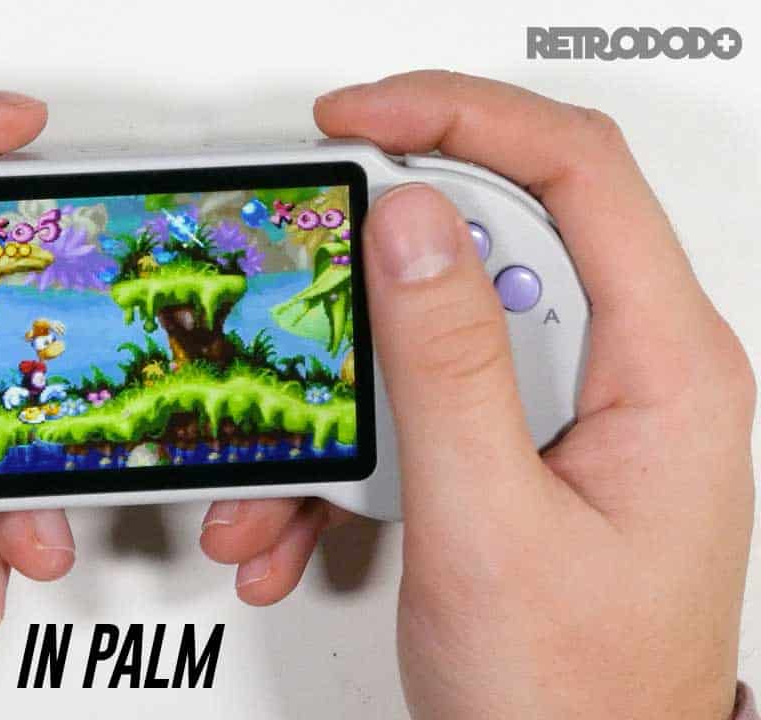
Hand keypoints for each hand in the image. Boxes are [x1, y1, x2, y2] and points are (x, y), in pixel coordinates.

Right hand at [200, 71, 753, 718]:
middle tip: (302, 289)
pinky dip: (354, 457)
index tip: (360, 119)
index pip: (576, 170)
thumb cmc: (573, 697)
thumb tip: (411, 224)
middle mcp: (628, 375)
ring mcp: (572, 417)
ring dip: (347, 398)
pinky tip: (306, 519)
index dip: (461, 116)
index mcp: (665, 367)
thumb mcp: (489, 524)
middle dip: (375, 276)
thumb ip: (445, 363)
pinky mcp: (522, 455)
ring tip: (290, 474)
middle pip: (495, 244)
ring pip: (441, 338)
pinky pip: (428, 411)